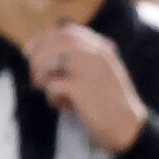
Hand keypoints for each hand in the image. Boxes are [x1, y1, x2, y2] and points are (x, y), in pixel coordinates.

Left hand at [27, 24, 148, 155]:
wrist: (128, 127)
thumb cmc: (111, 102)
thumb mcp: (102, 71)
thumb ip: (82, 57)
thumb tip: (45, 51)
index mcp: (101, 47)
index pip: (66, 31)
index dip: (43, 39)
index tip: (30, 52)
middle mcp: (94, 53)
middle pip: (52, 43)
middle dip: (37, 59)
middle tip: (36, 78)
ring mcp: (88, 69)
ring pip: (47, 61)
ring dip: (41, 77)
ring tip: (51, 93)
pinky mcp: (81, 89)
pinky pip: (52, 85)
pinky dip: (52, 97)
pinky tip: (63, 106)